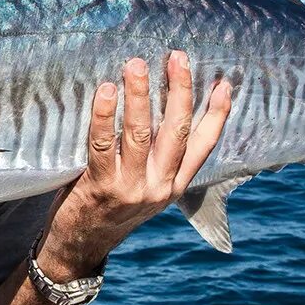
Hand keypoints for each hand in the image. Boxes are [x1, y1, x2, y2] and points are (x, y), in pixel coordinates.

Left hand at [39, 51, 232, 277]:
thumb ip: (155, 157)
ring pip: (140, 133)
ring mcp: (130, 188)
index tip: (224, 84)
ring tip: (136, 64)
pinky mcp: (100, 187)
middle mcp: (158, 187)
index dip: (217, 115)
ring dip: (140, 95)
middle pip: (176, 131)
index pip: (204, 146)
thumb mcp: (144, 187)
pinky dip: (104, 115)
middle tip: (177, 57)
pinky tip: (106, 91)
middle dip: (180, 91)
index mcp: (174, 185)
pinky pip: (103, 144)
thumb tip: (159, 105)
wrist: (80, 246)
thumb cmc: (111, 206)